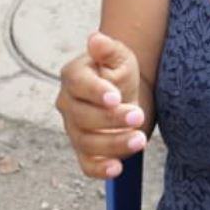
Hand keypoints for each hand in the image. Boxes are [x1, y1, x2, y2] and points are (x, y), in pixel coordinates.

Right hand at [55, 32, 145, 178]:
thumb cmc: (120, 72)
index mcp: (73, 76)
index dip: (95, 92)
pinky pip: (86, 164)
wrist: (127, 93)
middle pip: (82, 117)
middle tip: (138, 116)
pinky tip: (117, 168)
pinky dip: (99, 169)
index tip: (116, 96)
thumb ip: (108, 48)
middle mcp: (68, 104)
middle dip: (111, 120)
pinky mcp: (85, 150)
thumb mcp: (120, 55)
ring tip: (140, 139)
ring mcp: (74, 129)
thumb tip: (96, 39)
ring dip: (114, 144)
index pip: (78, 84)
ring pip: (86, 142)